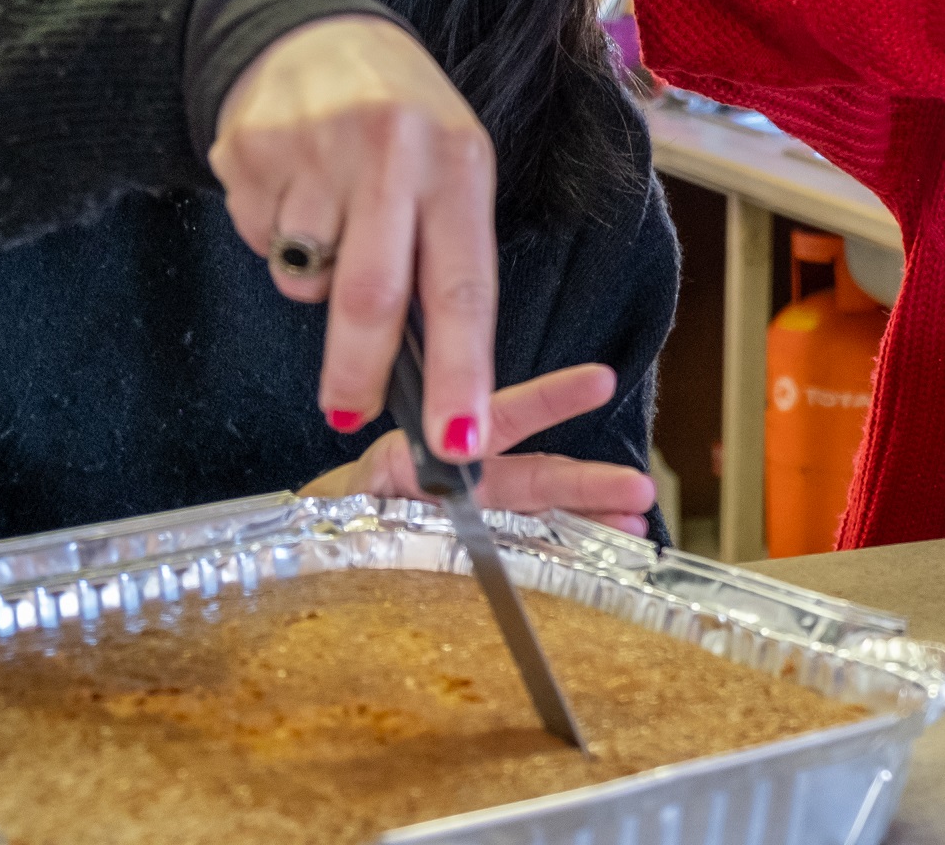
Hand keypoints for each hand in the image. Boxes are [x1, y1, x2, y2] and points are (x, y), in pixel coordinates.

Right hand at [211, 14, 497, 455]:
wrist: (311, 34)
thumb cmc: (404, 123)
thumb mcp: (452, 170)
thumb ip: (444, 258)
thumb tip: (437, 374)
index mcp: (456, 164)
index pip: (463, 287)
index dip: (463, 370)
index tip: (460, 440)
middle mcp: (389, 153)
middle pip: (370, 297)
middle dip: (360, 372)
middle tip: (351, 411)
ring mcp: (313, 150)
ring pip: (304, 275)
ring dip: (312, 280)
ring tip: (330, 225)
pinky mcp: (248, 151)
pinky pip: (260, 240)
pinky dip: (276, 241)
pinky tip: (293, 191)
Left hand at [302, 364, 656, 534]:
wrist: (304, 561)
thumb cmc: (328, 517)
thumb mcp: (344, 495)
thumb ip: (380, 484)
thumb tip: (418, 475)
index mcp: (440, 454)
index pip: (504, 417)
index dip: (554, 399)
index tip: (599, 381)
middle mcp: (471, 484)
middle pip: (540, 477)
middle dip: (592, 482)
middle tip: (639, 489)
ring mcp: (481, 523)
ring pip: (546, 519)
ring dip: (592, 522)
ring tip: (634, 530)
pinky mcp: (479, 559)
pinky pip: (530, 557)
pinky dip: (570, 558)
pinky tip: (601, 562)